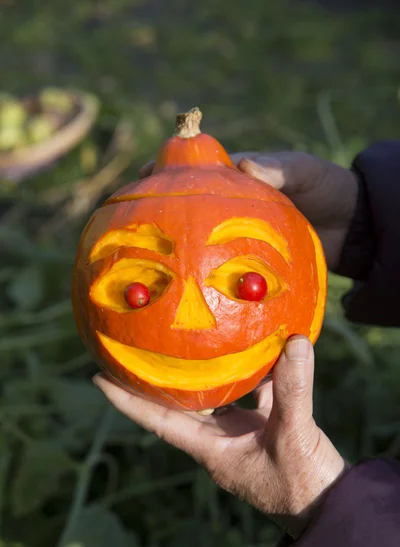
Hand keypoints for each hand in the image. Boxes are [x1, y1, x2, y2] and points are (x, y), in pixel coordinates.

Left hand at [93, 336, 345, 537]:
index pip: (158, 422)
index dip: (127, 402)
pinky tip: (258, 352)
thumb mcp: (294, 436)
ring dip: (203, 373)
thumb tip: (294, 342)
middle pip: (179, 406)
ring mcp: (239, 435)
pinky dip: (251, 374)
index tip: (98, 378)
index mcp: (210, 449)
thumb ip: (292, 389)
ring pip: (213, 398)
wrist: (328, 508)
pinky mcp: (263, 429)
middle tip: (138, 348)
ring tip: (189, 342)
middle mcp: (218, 440)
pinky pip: (249, 395)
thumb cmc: (302, 486)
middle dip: (158, 381)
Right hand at [140, 151, 357, 270]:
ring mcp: (234, 236)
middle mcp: (230, 205)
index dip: (167, 170)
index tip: (142, 175)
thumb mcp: (305, 172)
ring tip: (144, 255)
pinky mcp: (244, 261)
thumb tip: (245, 164)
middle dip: (159, 209)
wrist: (352, 227)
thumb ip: (278, 168)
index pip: (195, 169)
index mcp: (238, 177)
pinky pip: (218, 266)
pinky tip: (182, 282)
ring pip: (197, 236)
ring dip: (173, 244)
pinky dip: (199, 271)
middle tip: (127, 217)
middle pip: (187, 205)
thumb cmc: (327, 188)